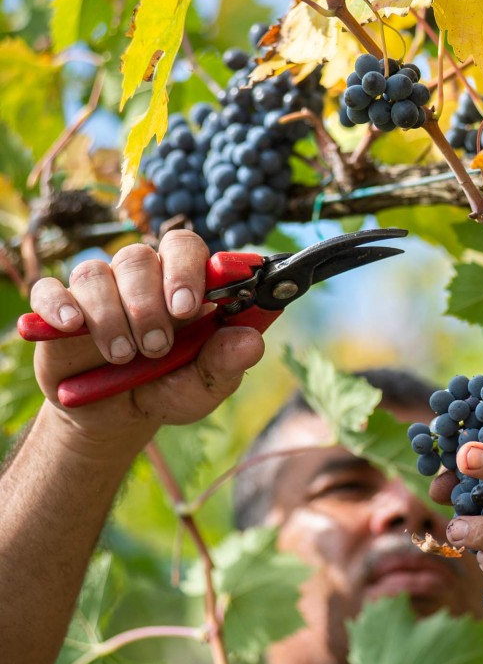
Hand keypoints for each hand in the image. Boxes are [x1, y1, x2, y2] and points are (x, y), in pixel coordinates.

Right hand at [28, 230, 264, 450]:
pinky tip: (72, 325)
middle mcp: (140, 279)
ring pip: (96, 274)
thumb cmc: (168, 389)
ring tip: (125, 357)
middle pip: (139, 257)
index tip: (186, 307)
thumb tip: (252, 341)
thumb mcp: (202, 387)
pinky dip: (58, 305)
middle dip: (148, 303)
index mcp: (182, 285)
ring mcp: (97, 290)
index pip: (186, 247)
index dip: (186, 269)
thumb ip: (226, 363)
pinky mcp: (58, 310)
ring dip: (111, 316)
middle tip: (157, 346)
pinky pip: (49, 290)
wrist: (116, 416)